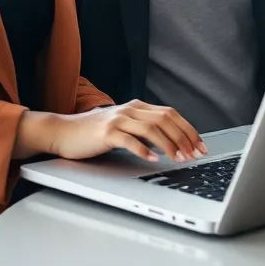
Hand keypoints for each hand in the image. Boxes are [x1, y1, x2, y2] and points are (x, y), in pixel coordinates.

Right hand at [31, 99, 206, 162]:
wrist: (64, 132)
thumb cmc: (94, 133)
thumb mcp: (124, 126)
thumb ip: (143, 128)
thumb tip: (171, 142)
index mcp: (138, 107)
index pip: (171, 114)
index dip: (188, 129)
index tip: (200, 145)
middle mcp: (130, 109)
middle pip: (165, 119)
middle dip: (184, 137)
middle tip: (194, 154)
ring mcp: (118, 119)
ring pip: (151, 128)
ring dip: (168, 144)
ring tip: (178, 158)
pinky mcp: (105, 132)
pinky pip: (129, 140)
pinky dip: (143, 149)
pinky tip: (152, 159)